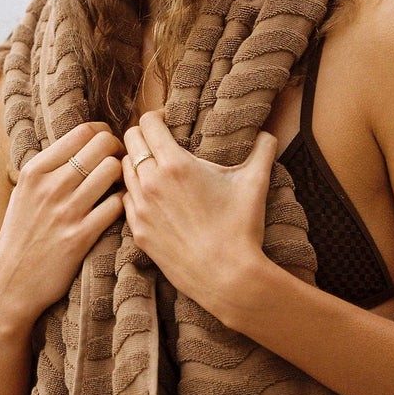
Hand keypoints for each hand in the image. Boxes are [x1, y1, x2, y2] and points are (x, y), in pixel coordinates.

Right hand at [0, 122, 124, 329]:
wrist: (10, 283)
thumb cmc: (21, 234)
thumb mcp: (24, 192)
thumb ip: (49, 167)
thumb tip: (81, 141)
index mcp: (35, 170)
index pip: (83, 132)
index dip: (103, 133)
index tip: (106, 145)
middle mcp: (50, 186)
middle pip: (102, 144)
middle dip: (117, 149)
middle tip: (117, 161)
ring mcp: (66, 211)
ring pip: (113, 170)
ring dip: (122, 175)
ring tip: (118, 184)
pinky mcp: (81, 236)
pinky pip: (116, 204)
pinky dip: (122, 201)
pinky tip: (116, 207)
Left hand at [122, 111, 276, 311]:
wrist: (228, 277)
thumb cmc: (241, 227)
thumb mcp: (254, 182)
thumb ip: (263, 151)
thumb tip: (269, 134)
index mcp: (175, 164)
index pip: (147, 123)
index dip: (157, 117)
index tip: (167, 122)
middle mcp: (151, 182)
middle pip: (130, 139)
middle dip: (144, 135)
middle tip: (159, 141)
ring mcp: (141, 208)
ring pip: (124, 168)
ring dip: (136, 162)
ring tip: (154, 167)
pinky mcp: (138, 231)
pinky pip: (125, 199)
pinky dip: (134, 192)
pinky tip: (152, 196)